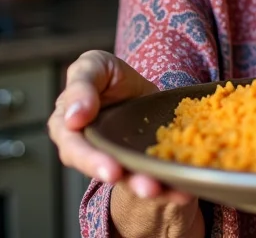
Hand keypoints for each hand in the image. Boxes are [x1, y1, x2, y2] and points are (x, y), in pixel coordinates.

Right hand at [47, 50, 195, 206]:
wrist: (137, 84)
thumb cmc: (107, 76)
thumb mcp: (93, 66)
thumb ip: (81, 86)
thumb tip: (74, 117)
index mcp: (70, 130)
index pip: (74, 149)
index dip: (90, 160)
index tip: (110, 169)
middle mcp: (91, 153)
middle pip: (102, 171)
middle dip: (125, 180)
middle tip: (144, 186)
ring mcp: (119, 162)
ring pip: (130, 180)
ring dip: (146, 187)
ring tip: (160, 188)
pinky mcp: (144, 166)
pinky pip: (156, 179)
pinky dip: (171, 187)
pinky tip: (186, 190)